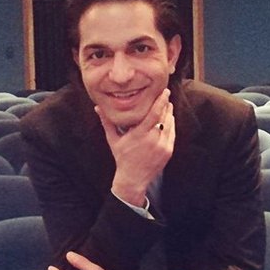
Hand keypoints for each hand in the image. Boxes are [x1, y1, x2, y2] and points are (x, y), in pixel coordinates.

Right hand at [97, 89, 175, 205]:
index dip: (160, 101)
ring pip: (169, 124)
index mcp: (139, 134)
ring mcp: (162, 146)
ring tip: (168, 105)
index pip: (153, 114)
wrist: (133, 178)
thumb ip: (107, 122)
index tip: (164, 91)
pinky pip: (172, 134)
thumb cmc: (122, 157)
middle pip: (163, 116)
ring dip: (169, 113)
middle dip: (165, 104)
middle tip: (165, 94)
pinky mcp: (168, 151)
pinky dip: (171, 125)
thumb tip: (97, 107)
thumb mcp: (113, 139)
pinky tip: (169, 119)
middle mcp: (152, 140)